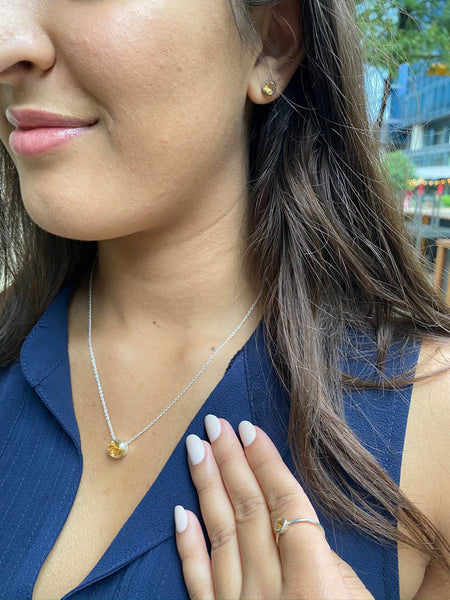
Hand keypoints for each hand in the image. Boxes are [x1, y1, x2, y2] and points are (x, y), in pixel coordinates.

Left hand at [174, 416, 374, 599]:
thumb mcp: (354, 599)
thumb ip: (324, 559)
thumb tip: (295, 518)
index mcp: (313, 583)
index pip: (283, 504)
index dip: (265, 462)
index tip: (247, 428)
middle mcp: (271, 592)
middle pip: (247, 510)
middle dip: (230, 461)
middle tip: (214, 423)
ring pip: (220, 535)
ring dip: (206, 488)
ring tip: (196, 449)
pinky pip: (198, 582)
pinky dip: (187, 546)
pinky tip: (179, 512)